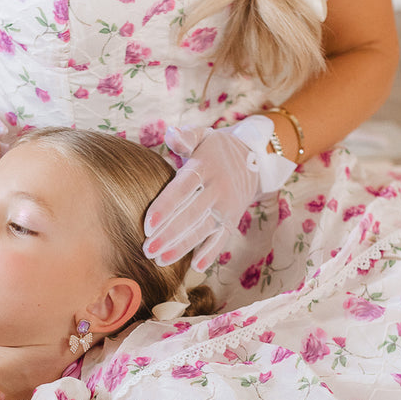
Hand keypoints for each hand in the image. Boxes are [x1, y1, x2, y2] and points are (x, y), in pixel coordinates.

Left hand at [143, 116, 294, 270]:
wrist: (253, 157)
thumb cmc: (215, 148)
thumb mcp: (203, 136)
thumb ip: (185, 136)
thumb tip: (170, 134)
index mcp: (205, 167)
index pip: (183, 189)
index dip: (166, 207)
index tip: (148, 225)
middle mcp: (218, 189)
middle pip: (191, 214)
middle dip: (169, 234)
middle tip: (147, 250)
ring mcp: (227, 206)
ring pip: (204, 230)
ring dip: (183, 247)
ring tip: (161, 260)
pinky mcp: (233, 219)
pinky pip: (223, 238)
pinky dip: (211, 253)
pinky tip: (196, 266)